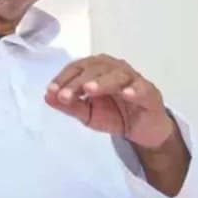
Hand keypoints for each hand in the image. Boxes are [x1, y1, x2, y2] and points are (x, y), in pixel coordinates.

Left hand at [45, 54, 174, 149]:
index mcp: (97, 69)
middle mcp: (114, 68)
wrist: (142, 130)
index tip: (52, 90)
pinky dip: (135, 89)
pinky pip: (142, 88)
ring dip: (102, 82)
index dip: (64, 78)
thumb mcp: (87, 113)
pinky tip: (127, 94)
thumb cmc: (114, 115)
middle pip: (95, 69)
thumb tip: (47, 96)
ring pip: (117, 75)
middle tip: (65, 95)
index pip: (78, 67)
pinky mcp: (150, 92)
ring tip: (89, 90)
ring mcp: (133, 79)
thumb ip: (69, 104)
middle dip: (78, 82)